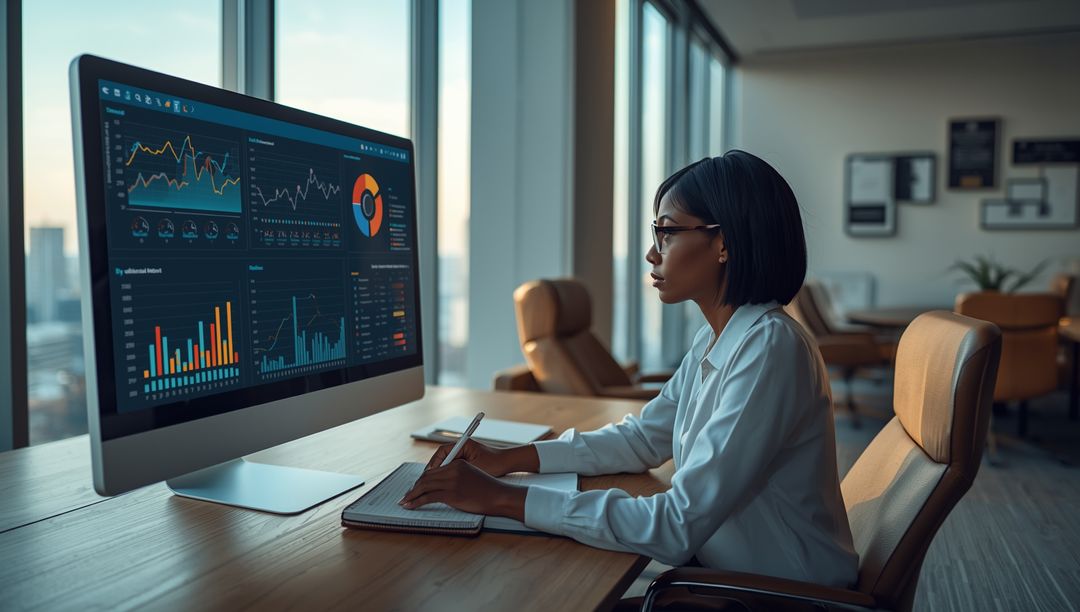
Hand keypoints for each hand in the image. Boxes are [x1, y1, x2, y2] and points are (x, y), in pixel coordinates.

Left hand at [400, 460, 526, 519]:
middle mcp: (453, 470)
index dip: (421, 480)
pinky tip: (410, 505)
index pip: (433, 470)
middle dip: (414, 487)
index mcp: (457, 464)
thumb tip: (440, 487)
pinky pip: (428, 497)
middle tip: (406, 495)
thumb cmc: (488, 489)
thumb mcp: (471, 476)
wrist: (499, 496)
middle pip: (426, 477)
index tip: (414, 487)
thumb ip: (456, 477)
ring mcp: (451, 481)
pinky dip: (416, 502)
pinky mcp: (451, 493)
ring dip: (412, 495)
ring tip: (404, 501)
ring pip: (424, 486)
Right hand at [423, 439, 536, 476]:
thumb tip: (442, 475)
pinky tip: (445, 486)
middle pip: (441, 459)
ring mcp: (463, 455)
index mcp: (462, 444)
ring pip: (445, 465)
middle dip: (433, 471)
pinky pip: (452, 469)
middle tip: (426, 482)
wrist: (508, 463)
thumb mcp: (474, 467)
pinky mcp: (465, 463)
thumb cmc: (494, 463)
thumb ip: (458, 469)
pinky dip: (447, 477)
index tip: (429, 474)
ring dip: (439, 475)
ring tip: (433, 486)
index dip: (433, 464)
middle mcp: (461, 448)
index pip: (441, 452)